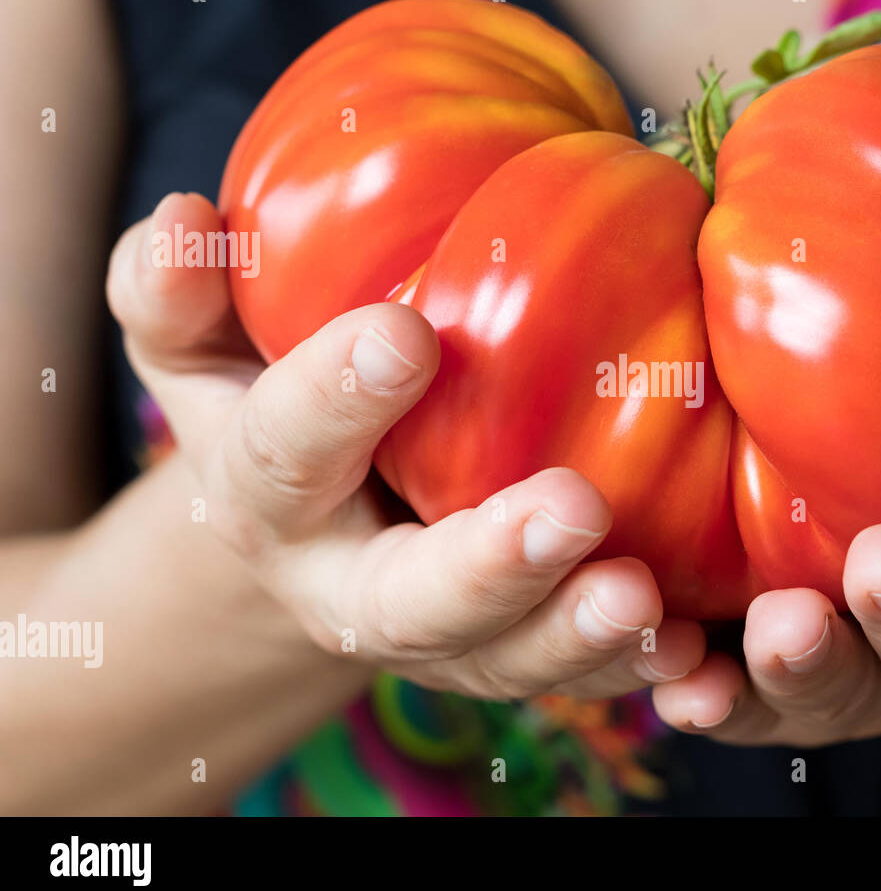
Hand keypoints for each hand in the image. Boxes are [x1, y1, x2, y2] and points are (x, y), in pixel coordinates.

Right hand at [107, 192, 704, 698]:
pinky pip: (575, 676)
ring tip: (644, 598)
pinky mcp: (515, 649)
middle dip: (489, 564)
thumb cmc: (266, 411)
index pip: (287, 454)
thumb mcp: (203, 354)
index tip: (404, 335)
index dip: (334, 400)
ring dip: (578, 636)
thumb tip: (181, 214)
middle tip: (572, 507)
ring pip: (506, 658)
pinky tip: (691, 650)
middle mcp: (353, 591)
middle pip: (412, 601)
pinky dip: (632, 669)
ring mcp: (443, 636)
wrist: (306, 539)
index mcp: (272, 500)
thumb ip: (179, 294)